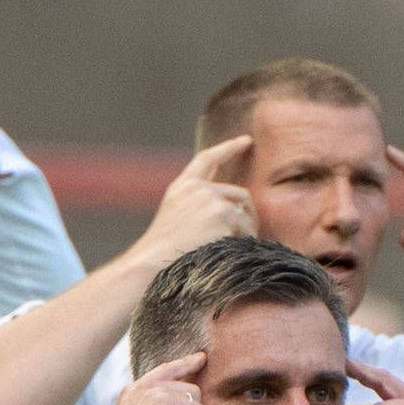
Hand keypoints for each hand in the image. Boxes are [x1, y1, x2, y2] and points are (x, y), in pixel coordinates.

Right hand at [139, 134, 255, 264]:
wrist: (154, 264)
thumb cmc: (164, 251)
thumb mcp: (174, 216)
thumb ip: (195, 203)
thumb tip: (230, 206)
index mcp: (183, 187)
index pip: (208, 159)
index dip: (229, 148)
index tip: (246, 140)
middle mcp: (199, 189)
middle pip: (238, 193)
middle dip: (246, 213)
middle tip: (249, 232)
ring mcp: (213, 201)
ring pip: (244, 212)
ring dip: (247, 230)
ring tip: (236, 248)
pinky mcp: (225, 216)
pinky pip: (247, 230)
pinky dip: (245, 242)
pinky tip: (232, 253)